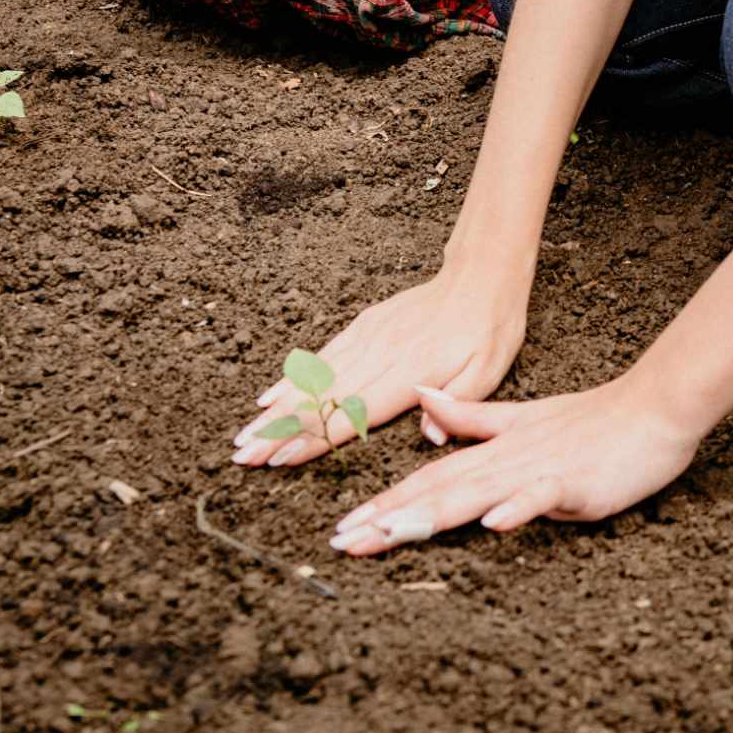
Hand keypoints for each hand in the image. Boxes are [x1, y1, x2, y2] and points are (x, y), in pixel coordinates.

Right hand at [232, 270, 529, 468]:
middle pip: (322, 397)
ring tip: (245, 433)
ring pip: (315, 377)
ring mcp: (368, 336)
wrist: (480, 275)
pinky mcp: (365, 324)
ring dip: (278, 407)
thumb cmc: (488, 330)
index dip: (315, 437)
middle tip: (243, 454)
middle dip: (280, 429)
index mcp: (410, 370)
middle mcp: (381, 353)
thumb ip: (458, 405)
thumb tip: (430, 438)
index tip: (280, 458)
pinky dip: (294, 376)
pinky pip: (324, 355)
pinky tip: (271, 395)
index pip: (353, 412)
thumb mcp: (488, 371)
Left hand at [325, 370, 702, 555]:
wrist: (649, 409)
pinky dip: (516, 508)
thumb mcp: (524, 421)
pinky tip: (492, 525)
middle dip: (387, 516)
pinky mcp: (571, 481)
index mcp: (492, 450)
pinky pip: (540, 496)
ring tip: (389, 532)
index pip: (427, 479)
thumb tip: (426, 400)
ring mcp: (535, 468)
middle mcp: (503, 459)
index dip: (384, 502)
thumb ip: (474, 418)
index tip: (343, 527)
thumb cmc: (591, 423)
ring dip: (430, 513)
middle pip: (437, 490)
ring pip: (474, 492)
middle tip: (341, 542)